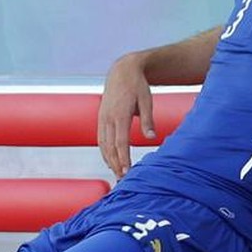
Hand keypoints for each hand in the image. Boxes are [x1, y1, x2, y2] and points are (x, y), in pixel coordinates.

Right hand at [98, 55, 152, 177]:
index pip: (121, 142)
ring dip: (109, 161)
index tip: (127, 171)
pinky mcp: (101, 118)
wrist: (122, 71)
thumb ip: (148, 120)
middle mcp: (108, 117)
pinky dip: (104, 152)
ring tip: (117, 174)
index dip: (123, 158)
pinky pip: (100, 138)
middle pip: (110, 147)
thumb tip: (151, 137)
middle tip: (123, 180)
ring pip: (103, 144)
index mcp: (120, 114)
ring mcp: (102, 118)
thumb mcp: (147, 100)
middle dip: (116, 164)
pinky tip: (110, 161)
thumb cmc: (137, 85)